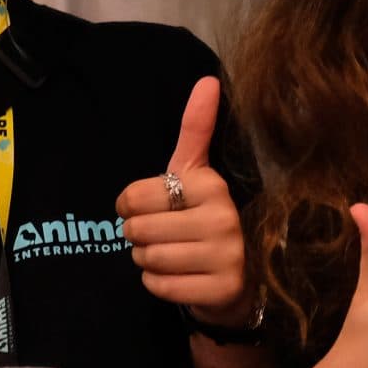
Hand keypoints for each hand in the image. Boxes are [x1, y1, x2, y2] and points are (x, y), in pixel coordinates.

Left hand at [115, 76, 252, 324]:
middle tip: (161, 236)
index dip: (130, 206)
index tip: (151, 209)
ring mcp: (227, 256)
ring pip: (147, 259)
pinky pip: (159, 286)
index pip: (135, 196)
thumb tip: (208, 79)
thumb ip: (195, 130)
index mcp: (211, 185)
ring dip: (148, 261)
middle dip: (139, 236)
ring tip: (172, 255)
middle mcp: (224, 217)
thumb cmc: (203, 220)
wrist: (237, 280)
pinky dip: (158, 284)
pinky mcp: (223, 289)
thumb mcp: (196, 175)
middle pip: (138, 229)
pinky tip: (179, 276)